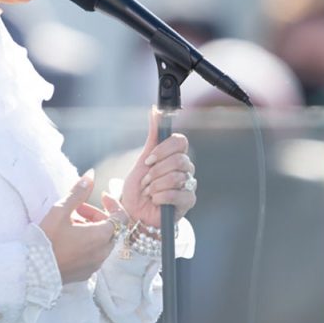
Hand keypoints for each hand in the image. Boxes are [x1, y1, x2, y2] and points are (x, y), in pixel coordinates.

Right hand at [39, 171, 118, 282]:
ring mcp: (95, 265)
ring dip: (92, 229)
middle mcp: (102, 253)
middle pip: (111, 229)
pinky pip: (94, 254)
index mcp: (101, 236)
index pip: (121, 216)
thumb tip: (91, 175)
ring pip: (102, 242)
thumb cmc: (46, 240)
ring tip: (71, 223)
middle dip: (98, 215)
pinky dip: (88, 243)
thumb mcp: (61, 211)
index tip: (101, 196)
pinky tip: (69, 240)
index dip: (113, 203)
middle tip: (78, 209)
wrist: (32, 271)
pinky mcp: (86, 273)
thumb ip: (78, 192)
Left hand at [120, 110, 196, 228]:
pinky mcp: (188, 201)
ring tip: (149, 192)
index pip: (180, 141)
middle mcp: (185, 168)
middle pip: (178, 159)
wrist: (134, 212)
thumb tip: (155, 110)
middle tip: (146, 180)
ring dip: (156, 185)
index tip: (148, 159)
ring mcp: (188, 185)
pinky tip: (155, 201)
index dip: (164, 149)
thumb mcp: (143, 160)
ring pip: (177, 177)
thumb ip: (153, 136)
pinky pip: (178, 194)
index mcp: (176, 155)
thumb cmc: (139, 187)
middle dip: (156, 171)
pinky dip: (161, 197)